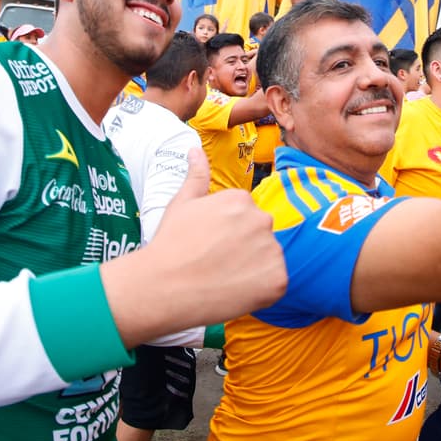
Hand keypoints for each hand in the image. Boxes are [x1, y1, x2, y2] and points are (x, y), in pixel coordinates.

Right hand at [100, 148, 286, 344]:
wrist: (163, 286)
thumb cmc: (170, 244)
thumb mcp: (181, 203)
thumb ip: (196, 175)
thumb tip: (195, 149)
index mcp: (242, 199)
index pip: (246, 217)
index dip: (228, 235)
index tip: (210, 245)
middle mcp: (262, 219)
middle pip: (260, 236)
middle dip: (244, 249)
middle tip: (216, 263)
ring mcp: (272, 250)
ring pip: (269, 259)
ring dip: (253, 269)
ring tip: (223, 278)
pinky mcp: (277, 280)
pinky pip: (275, 283)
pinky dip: (260, 290)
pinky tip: (234, 291)